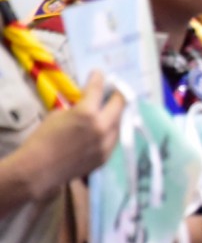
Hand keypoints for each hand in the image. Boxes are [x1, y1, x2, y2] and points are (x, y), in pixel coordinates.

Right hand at [19, 71, 123, 199]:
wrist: (40, 168)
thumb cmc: (43, 139)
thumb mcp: (58, 115)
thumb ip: (78, 107)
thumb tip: (88, 104)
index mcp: (87, 113)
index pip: (98, 90)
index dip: (99, 79)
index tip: (100, 74)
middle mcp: (103, 127)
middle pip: (120, 105)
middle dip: (118, 95)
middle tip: (115, 90)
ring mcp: (107, 144)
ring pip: (120, 123)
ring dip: (117, 114)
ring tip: (113, 108)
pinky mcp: (107, 156)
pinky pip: (115, 138)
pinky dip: (112, 130)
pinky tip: (108, 127)